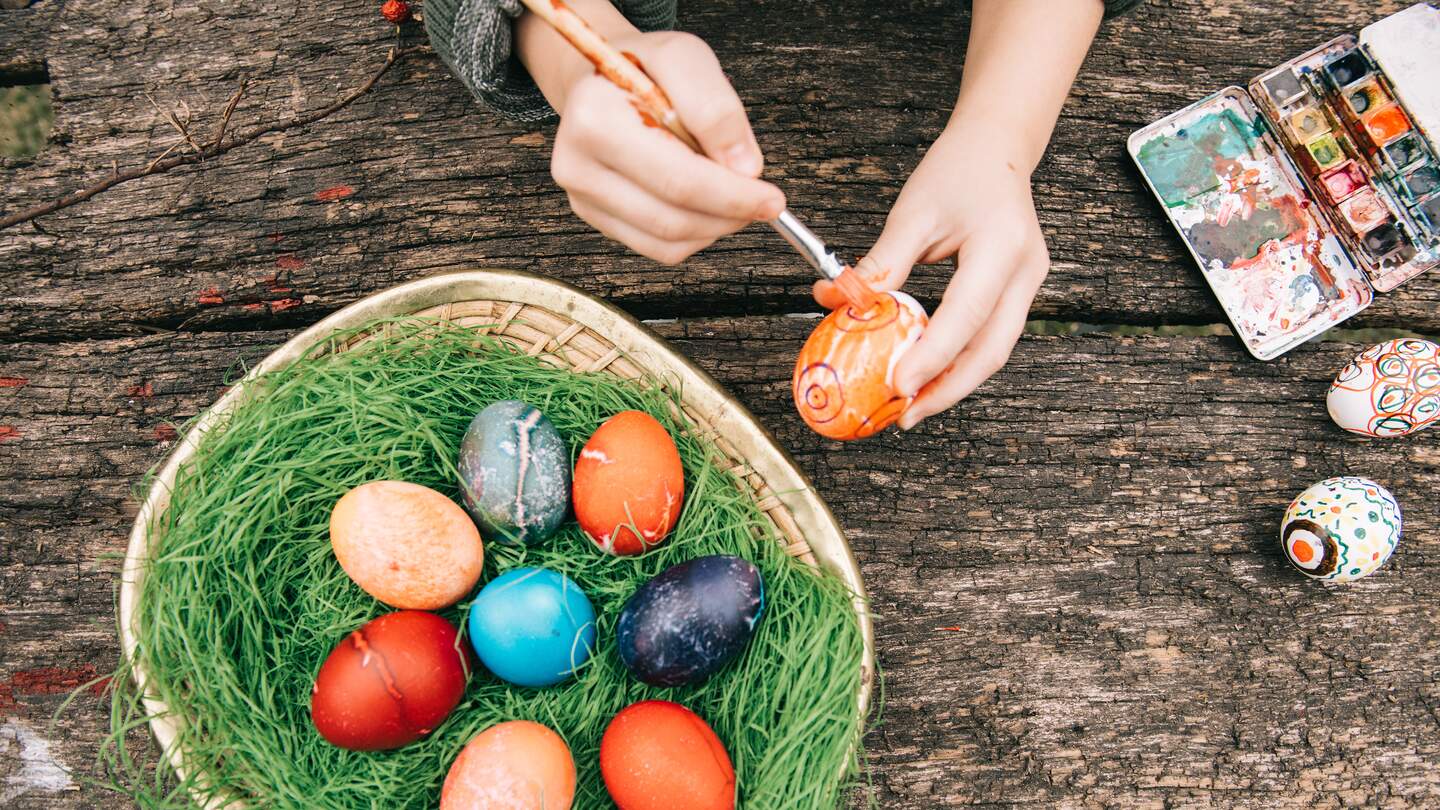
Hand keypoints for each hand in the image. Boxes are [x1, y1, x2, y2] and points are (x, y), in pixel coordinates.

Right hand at [527, 24, 784, 264]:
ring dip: (715, 227)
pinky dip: (695, 235)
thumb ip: (717, 108)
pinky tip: (706, 207)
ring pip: (668, 242)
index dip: (733, 196)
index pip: (678, 179)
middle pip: (672, 218)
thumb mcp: (687, 59)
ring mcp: (582, 197)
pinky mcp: (593, 218)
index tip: (773, 200)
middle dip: (729, 215)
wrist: (604, 82)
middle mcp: (577, 164)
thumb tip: (744, 169)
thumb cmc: (647, 70)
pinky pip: (658, 249)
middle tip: (764, 203)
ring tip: (733, 197)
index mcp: (595, 119)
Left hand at [814, 126, 1049, 428]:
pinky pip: (990, 338)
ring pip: (994, 351)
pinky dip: (958, 362)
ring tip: (911, 404)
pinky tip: (927, 375)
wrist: (998, 147)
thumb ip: (882, 264)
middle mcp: (1026, 272)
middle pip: (991, 351)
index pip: (966, 315)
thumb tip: (837, 302)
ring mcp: (1029, 285)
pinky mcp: (1018, 292)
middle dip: (947, 389)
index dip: (933, 355)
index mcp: (1002, 247)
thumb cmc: (957, 171)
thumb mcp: (912, 214)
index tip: (899, 385)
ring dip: (953, 383)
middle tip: (905, 414)